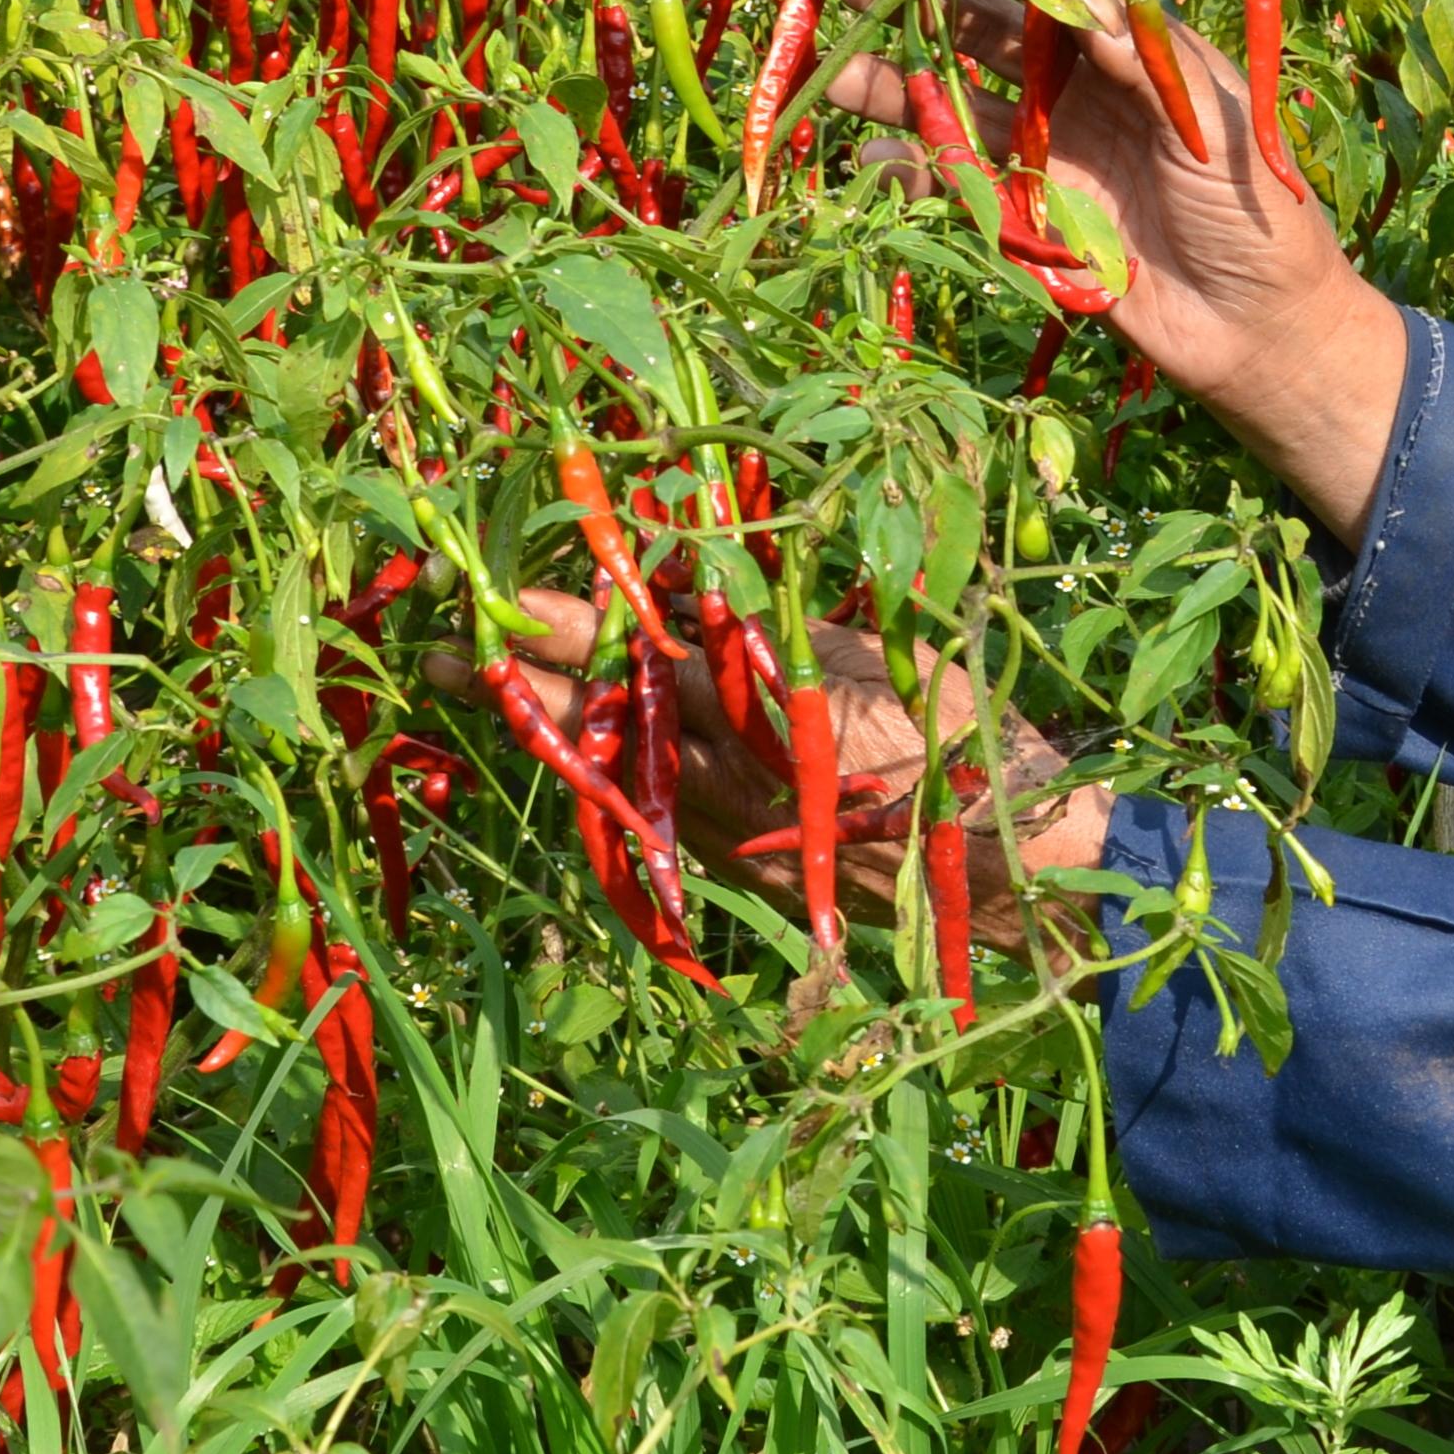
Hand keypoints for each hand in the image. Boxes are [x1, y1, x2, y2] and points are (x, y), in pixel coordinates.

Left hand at [502, 589, 1111, 962]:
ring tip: (479, 699)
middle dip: (519, 685)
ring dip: (545, 736)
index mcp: (763, 711)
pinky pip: (650, 825)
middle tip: (440, 650)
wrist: (1013, 858)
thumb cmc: (962, 735)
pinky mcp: (740, 870)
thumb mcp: (879, 654)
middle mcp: (728, 777)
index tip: (505, 596)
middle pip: (602, 724)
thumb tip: (703, 583)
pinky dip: (604, 789)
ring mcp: (728, 832)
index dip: (572, 627)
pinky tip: (572, 764)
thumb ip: (783, 627)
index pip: (643, 660)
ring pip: (614, 778)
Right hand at [820, 0, 1412, 544]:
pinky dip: (911, 171)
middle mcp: (1079, 94)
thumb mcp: (1214, 122)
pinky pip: (956, 185)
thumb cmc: (1258, 213)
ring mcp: (1047, 155)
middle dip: (918, 7)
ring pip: (954, 106)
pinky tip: (874, 158)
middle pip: (985, 37)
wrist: (1257, 328)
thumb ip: (1145, 57)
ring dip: (892, 85)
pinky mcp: (1025, 219)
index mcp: (1129, 54)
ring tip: (832, 69)